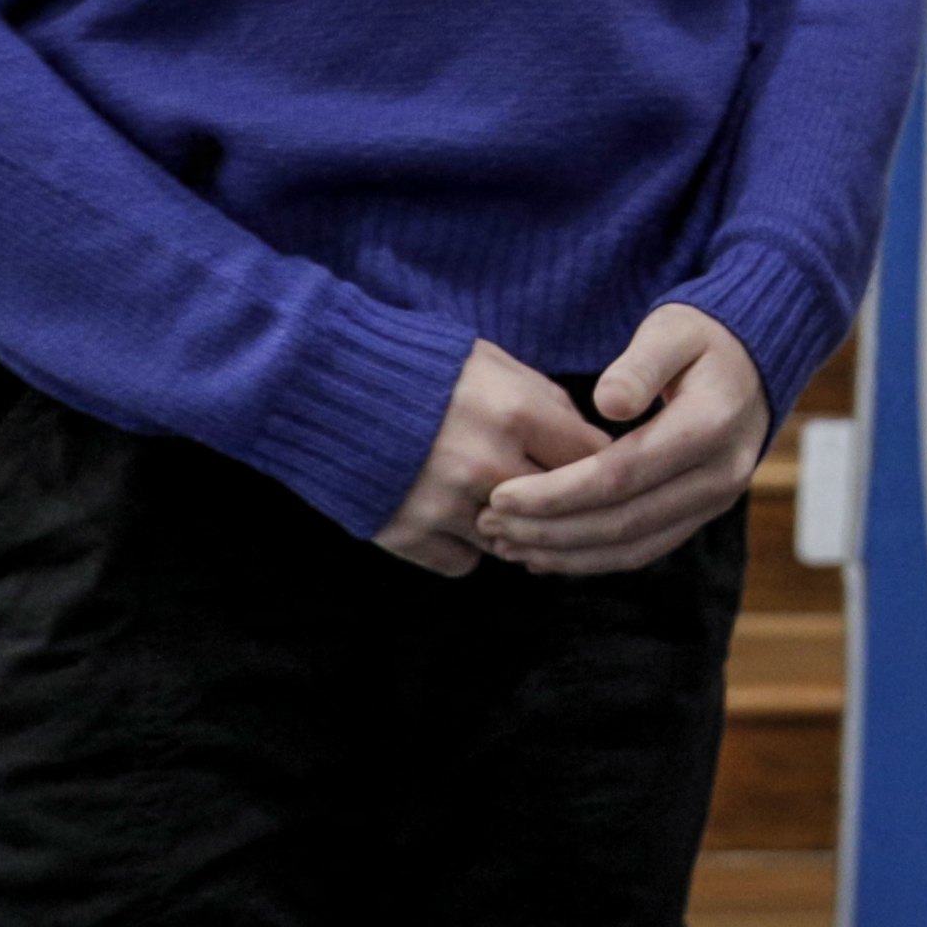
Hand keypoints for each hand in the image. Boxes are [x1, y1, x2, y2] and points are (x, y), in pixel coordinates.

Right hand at [377, 343, 612, 578]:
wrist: (325, 381)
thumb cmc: (420, 365)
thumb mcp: (493, 363)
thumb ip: (545, 403)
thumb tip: (589, 444)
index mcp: (517, 412)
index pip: (595, 460)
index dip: (601, 465)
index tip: (596, 468)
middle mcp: (486, 464)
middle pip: (559, 510)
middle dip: (561, 504)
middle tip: (550, 495)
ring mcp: (444, 504)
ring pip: (514, 543)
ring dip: (512, 529)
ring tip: (495, 502)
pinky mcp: (406, 533)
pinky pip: (464, 563)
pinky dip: (463, 546)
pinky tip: (454, 517)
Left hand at [479, 307, 772, 579]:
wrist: (755, 363)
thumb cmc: (704, 339)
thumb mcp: (673, 330)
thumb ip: (641, 363)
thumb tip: (608, 402)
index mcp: (710, 426)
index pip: (621, 475)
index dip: (557, 492)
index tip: (501, 492)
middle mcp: (719, 475)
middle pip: (623, 522)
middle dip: (549, 529)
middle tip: (490, 524)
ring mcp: (715, 501)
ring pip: (632, 547)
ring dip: (564, 553)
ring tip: (507, 544)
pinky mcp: (702, 514)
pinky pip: (644, 549)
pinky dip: (592, 559)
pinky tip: (547, 554)